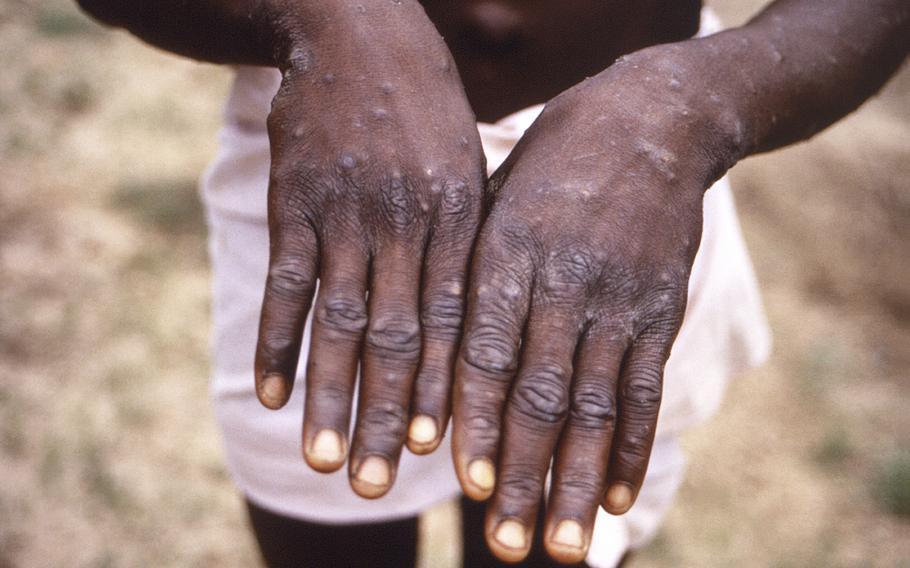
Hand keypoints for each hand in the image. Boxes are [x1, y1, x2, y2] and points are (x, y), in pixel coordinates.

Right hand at [253, 1, 484, 498]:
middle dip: (390, 415)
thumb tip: (475, 325)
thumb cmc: (426, 112)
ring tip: (325, 461)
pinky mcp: (295, 203)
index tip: (440, 452)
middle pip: (398, 338)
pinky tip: (269, 394)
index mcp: (458, 220)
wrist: (360, 34)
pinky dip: (275, 341)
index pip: (455, 322)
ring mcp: (346, 214)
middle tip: (381, 484)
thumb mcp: (468, 167)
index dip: (446, 390)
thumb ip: (468, 242)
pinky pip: (284, 284)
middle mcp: (405, 224)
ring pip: (338, 322)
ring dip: (330, 396)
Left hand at [452, 45, 739, 561]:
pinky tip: (615, 497)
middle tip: (505, 544)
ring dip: (575, 480)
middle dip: (521, 473)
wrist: (651, 121)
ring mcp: (618, 298)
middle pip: (539, 392)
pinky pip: (645, 388)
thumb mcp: (496, 197)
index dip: (475, 418)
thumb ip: (469, 272)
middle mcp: (564, 280)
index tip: (463, 482)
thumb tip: (429, 356)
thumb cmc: (551, 164)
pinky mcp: (660, 310)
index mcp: (507, 250)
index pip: (485, 349)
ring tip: (560, 545)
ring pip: (594, 404)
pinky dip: (630, 447)